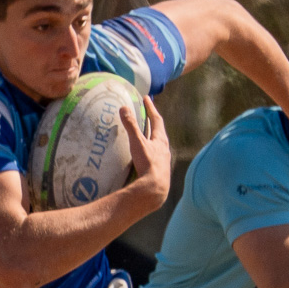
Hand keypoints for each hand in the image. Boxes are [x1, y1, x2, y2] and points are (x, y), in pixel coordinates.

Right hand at [119, 96, 172, 213]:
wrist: (155, 189)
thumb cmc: (148, 164)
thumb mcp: (138, 143)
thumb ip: (131, 126)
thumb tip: (124, 108)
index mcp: (160, 140)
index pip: (156, 119)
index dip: (151, 108)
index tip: (146, 98)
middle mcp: (164, 149)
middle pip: (159, 131)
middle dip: (152, 121)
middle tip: (147, 113)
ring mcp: (163, 160)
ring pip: (158, 144)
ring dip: (152, 137)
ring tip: (146, 134)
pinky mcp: (159, 170)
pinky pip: (155, 156)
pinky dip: (150, 151)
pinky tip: (145, 156)